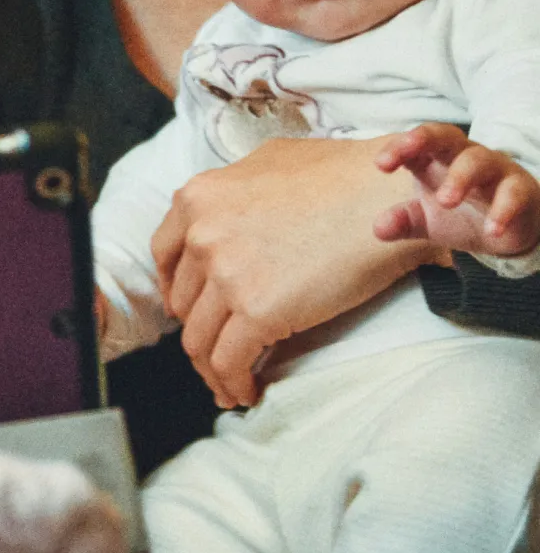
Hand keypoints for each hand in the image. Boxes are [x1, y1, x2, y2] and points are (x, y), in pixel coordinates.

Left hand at [152, 135, 440, 410]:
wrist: (388, 195)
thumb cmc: (342, 175)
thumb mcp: (269, 161)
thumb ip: (235, 190)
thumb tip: (225, 214)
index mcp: (199, 197)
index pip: (165, 255)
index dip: (175, 288)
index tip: (187, 309)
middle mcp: (202, 234)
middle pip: (184, 302)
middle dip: (199, 330)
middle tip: (218, 349)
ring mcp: (226, 273)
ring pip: (200, 339)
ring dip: (212, 369)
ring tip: (230, 385)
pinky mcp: (256, 310)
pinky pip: (229, 362)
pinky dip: (233, 384)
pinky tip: (248, 391)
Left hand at [375, 123, 539, 256]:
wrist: (509, 230)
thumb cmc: (462, 214)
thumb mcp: (428, 221)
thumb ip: (404, 221)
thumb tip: (378, 229)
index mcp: (436, 158)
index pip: (415, 144)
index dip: (398, 148)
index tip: (381, 164)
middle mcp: (464, 156)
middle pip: (446, 135)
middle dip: (425, 139)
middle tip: (409, 155)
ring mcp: (494, 169)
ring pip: (478, 160)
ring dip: (460, 177)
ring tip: (446, 202)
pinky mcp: (520, 188)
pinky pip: (513, 192)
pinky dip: (502, 210)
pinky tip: (491, 230)